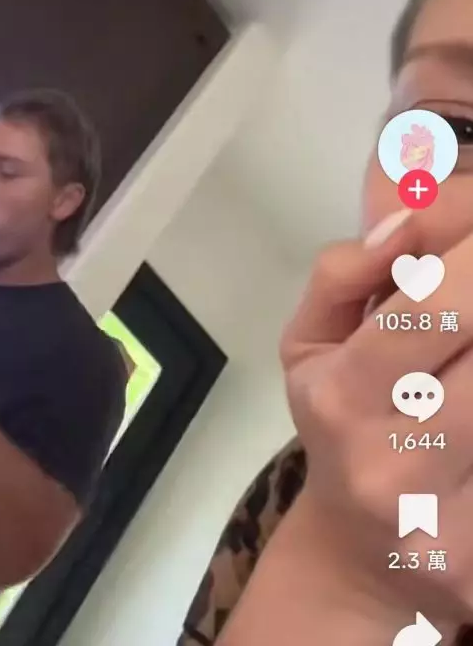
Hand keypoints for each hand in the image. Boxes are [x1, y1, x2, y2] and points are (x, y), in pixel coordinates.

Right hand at [281, 211, 472, 627]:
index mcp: (339, 396)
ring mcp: (454, 519)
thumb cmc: (336, 425)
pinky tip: (468, 391)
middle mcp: (395, 460)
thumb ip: (343, 273)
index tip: (471, 225)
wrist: (363, 552)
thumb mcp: (308, 345)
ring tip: (459, 351)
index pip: (432, 306)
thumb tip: (402, 213)